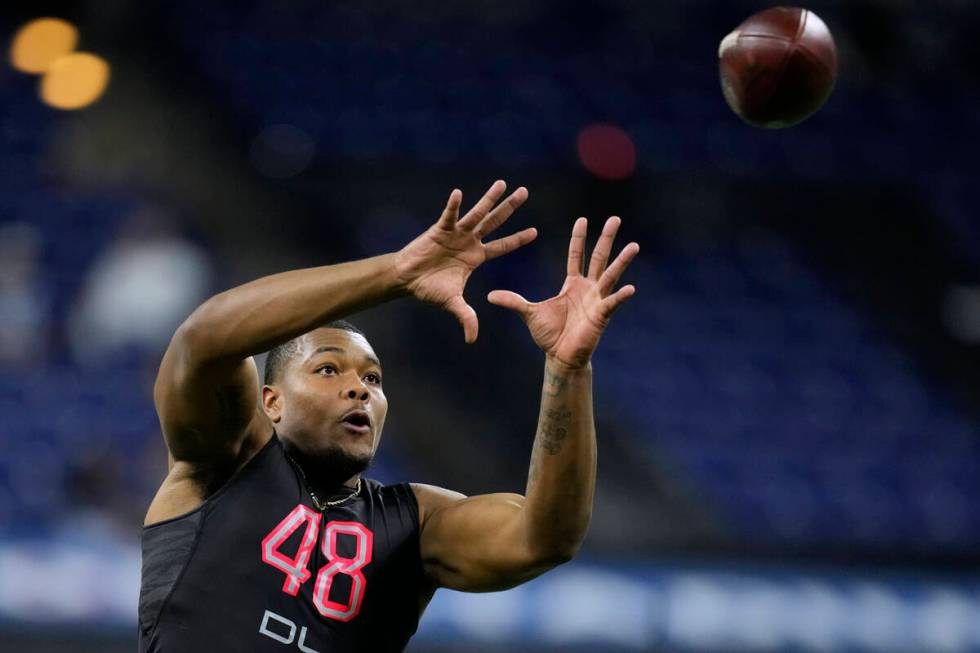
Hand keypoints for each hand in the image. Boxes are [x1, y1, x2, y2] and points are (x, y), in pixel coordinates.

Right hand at [393, 181, 535, 342]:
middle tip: (525, 191)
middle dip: (510, 207)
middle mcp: (469, 241)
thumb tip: (472, 340)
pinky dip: (453, 206)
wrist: (407, 278)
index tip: (536, 231)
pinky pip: (448, 216)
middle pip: (495, 221)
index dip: (518, 239)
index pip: (503, 246)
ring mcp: (456, 233)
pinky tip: (458, 193)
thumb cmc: (430, 288)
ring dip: (489, 198)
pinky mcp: (439, 229)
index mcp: (476, 257)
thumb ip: (466, 317)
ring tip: (502, 183)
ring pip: (476, 213)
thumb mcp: (452, 303)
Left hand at [488, 217, 637, 368]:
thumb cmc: (549, 335)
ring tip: (634, 245)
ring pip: (611, 276)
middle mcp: (588, 288)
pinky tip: (630, 288)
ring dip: (622, 261)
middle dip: (606, 238)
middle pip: (598, 257)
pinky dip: (620, 297)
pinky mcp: (601, 316)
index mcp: (572, 284)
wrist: (560, 357)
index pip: (576, 255)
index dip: (579, 238)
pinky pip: (612, 304)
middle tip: (615, 218)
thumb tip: (490, 295)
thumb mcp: (528, 313)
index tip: (582, 219)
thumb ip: (512, 301)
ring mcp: (597, 301)